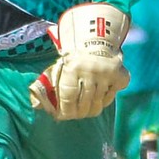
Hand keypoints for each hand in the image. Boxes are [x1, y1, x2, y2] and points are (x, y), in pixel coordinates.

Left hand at [28, 3, 130, 119]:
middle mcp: (90, 70)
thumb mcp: (59, 68)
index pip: (68, 98)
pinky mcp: (120, 76)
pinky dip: (103, 101)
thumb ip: (48, 86)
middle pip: (83, 104)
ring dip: (90, 109)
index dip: (65, 111)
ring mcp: (107, 74)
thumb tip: (37, 106)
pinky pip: (110, 98)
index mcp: (72, 67)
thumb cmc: (73, 61)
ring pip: (98, 104)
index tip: (63, 116)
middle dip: (77, 113)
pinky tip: (97, 97)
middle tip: (75, 115)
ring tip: (85, 109)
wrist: (97, 42)